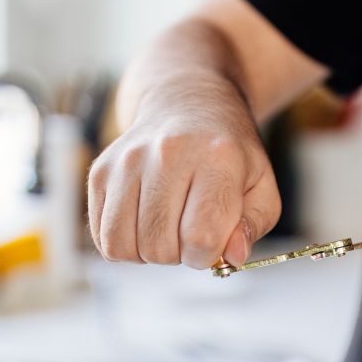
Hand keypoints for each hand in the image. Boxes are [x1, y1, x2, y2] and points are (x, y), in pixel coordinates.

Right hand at [86, 73, 280, 268]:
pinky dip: (124, 244)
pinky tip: (144, 223)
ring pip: (123, 245)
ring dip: (147, 252)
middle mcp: (166, 153)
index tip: (213, 242)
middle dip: (178, 254)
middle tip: (188, 230)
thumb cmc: (227, 155)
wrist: (186, 105)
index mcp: (216, 157)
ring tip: (166, 228)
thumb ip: (254, 225)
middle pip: (159, 245)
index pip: (201, 236)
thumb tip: (231, 256)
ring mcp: (127, 161)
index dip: (207, 255)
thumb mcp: (261, 186)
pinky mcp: (100, 172)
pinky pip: (102, 237)